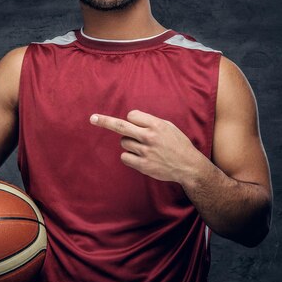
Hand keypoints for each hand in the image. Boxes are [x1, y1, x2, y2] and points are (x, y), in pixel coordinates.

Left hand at [89, 109, 203, 183]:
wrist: (189, 166)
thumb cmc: (177, 144)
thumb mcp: (168, 126)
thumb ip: (150, 122)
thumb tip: (131, 118)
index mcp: (156, 125)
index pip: (132, 115)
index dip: (133, 119)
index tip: (135, 122)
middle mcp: (149, 137)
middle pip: (121, 126)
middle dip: (105, 121)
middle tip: (92, 118)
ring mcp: (145, 152)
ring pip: (123, 142)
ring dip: (129, 143)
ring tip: (144, 148)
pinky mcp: (143, 165)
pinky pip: (124, 157)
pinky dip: (129, 156)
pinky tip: (140, 157)